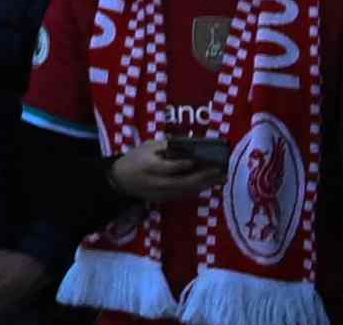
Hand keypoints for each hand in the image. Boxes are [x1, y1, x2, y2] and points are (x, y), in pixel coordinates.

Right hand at [107, 136, 227, 204]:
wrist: (121, 180)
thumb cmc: (135, 158)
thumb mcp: (146, 147)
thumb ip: (165, 146)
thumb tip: (188, 144)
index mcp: (149, 166)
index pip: (167, 167)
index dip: (181, 165)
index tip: (196, 161)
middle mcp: (157, 182)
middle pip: (182, 182)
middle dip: (202, 177)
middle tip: (219, 171)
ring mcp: (162, 193)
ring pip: (187, 190)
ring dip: (205, 184)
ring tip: (220, 178)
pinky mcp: (166, 199)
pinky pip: (185, 194)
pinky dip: (198, 189)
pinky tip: (209, 183)